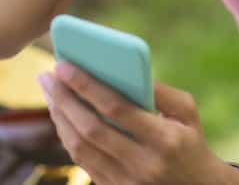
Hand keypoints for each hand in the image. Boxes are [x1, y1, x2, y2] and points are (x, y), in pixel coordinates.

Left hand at [38, 62, 238, 184]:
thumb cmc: (190, 140)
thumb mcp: (187, 112)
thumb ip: (160, 90)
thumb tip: (125, 69)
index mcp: (165, 140)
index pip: (116, 109)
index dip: (87, 86)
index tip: (65, 65)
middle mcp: (143, 164)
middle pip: (91, 129)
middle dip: (64, 99)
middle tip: (48, 75)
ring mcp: (126, 182)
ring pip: (80, 147)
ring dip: (60, 117)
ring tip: (50, 90)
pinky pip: (82, 160)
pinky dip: (67, 135)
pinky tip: (61, 114)